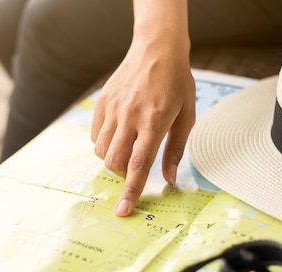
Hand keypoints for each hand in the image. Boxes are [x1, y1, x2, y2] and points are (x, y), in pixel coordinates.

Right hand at [91, 0, 194, 215]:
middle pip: (114, 162)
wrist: (156, 49)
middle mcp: (130, 116)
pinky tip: (119, 131)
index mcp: (155, 121)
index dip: (131, 191)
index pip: (138, 164)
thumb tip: (169, 179)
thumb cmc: (176, 84)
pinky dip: (105, 142)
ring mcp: (113, 109)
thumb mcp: (186, 116)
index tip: (123, 211)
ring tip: (128, 143)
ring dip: (113, 158)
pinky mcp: (102, 103)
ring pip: (102, 151)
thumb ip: (176, 150)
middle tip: (134, 164)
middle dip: (122, 173)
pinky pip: (95, 136)